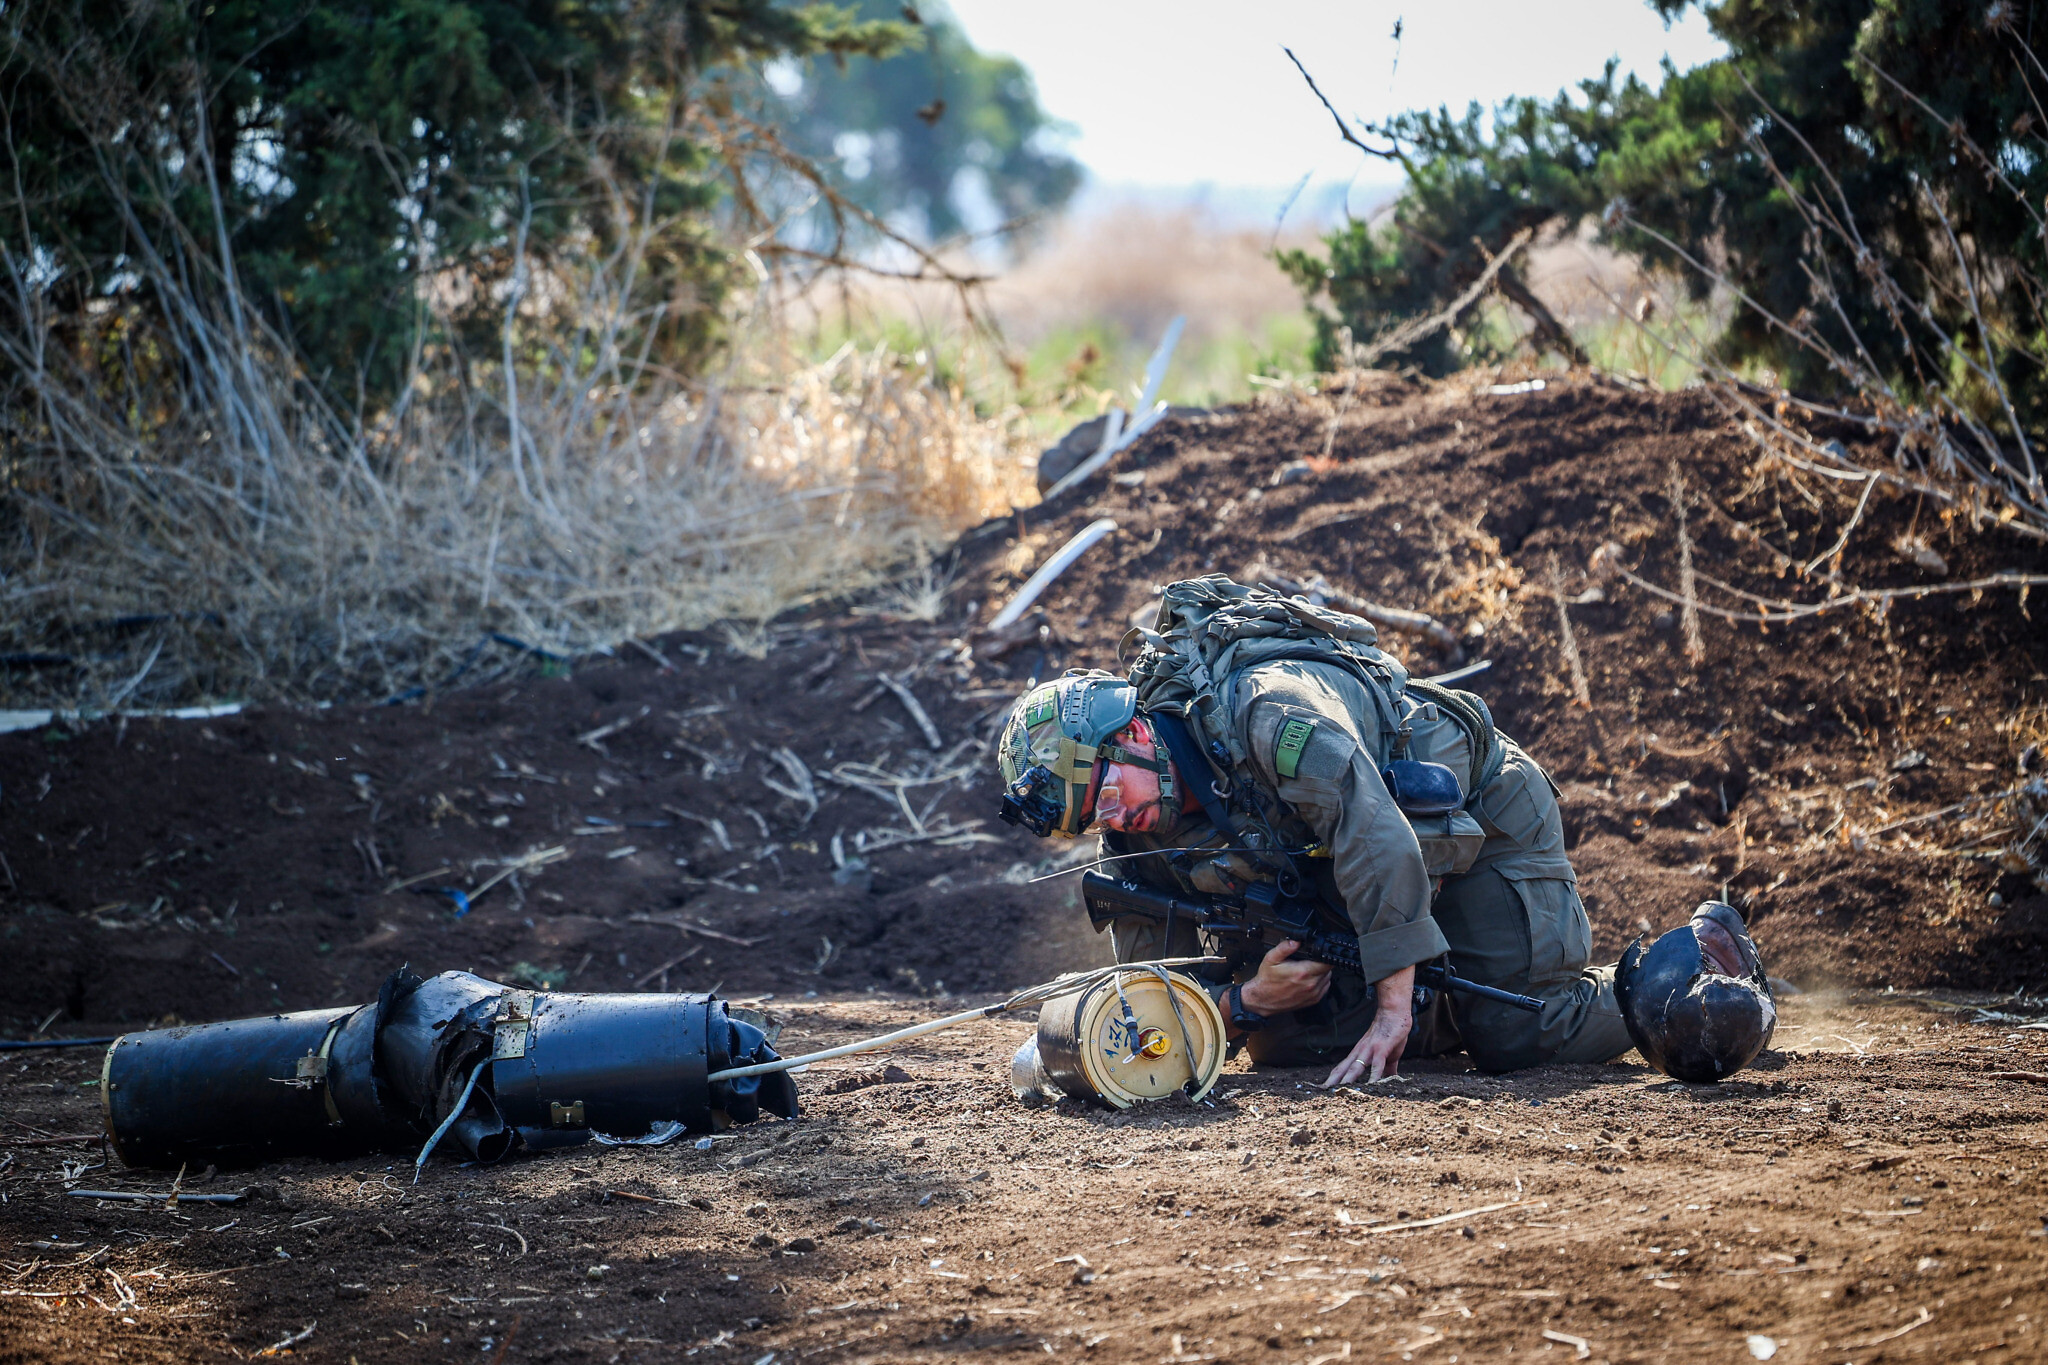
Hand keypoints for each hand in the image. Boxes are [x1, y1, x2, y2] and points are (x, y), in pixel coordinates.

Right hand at [1236, 940, 1332, 1017]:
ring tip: (1307, 970)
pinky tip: (1308, 979)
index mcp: (1302, 972)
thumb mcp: (1271, 959)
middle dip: (1320, 962)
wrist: (1263, 1000)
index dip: (1325, 955)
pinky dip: (1320, 981)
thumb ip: (1284, 948)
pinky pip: (1325, 987)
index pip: (1326, 962)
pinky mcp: (1314, 1000)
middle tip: (1308, 961)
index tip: (1319, 953)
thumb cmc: (1267, 980)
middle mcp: (1310, 984)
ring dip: (1321, 972)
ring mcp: (1313, 994)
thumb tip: (1295, 940)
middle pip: (1328, 969)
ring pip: (1328, 977)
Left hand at [1319, 966, 1414, 1087]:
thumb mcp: (1389, 1055)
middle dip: (1333, 1082)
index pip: (1342, 1068)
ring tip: (1340, 1092)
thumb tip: (1389, 1080)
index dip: (1333, 1079)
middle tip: (1323, 1093)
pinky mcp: (1381, 1048)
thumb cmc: (1391, 1032)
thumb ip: (1387, 1068)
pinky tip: (1371, 1086)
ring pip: (1355, 1068)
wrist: (1394, 1012)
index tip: (1324, 1089)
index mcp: (1359, 1053)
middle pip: (1342, 1069)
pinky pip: (1376, 1065)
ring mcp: (1369, 1050)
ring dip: (1347, 1081)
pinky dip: (1373, 1076)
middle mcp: (1360, 1052)